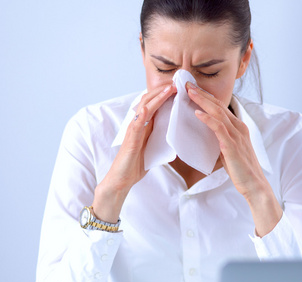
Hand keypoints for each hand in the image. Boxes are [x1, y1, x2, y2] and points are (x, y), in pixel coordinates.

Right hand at [92, 84, 176, 222]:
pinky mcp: (130, 140)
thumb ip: (160, 137)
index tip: (179, 87)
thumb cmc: (136, 164)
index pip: (155, 104)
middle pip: (149, 101)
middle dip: (163, 91)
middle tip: (177, 82)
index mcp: (145, 125)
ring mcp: (133, 131)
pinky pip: (135, 125)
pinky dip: (141, 115)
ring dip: (156, 97)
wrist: (122, 179)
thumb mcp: (153, 147)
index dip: (165, 94)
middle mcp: (138, 124)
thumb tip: (174, 132)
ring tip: (169, 89)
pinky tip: (147, 108)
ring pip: (144, 109)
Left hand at [186, 82, 281, 235]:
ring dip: (202, 101)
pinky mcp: (232, 145)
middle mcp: (238, 127)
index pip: (220, 107)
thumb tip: (205, 136)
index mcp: (238, 127)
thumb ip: (220, 140)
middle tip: (187, 84)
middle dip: (202, 94)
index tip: (192, 89)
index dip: (206, 97)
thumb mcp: (229, 150)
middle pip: (218, 105)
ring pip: (218, 113)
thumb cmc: (240, 169)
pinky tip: (197, 113)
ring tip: (189, 92)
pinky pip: (219, 129)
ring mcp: (236, 135)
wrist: (254, 185)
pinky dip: (207, 119)